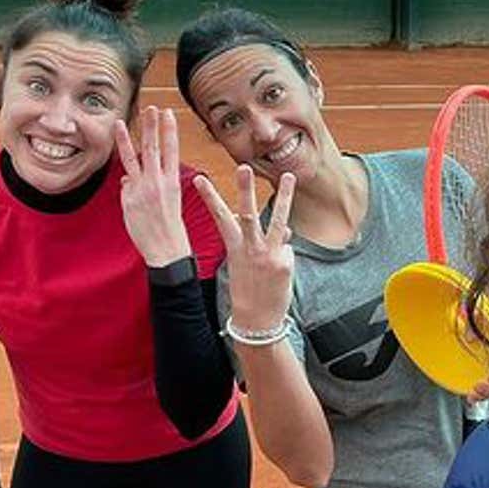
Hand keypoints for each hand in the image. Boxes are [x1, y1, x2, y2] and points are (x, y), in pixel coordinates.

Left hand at [115, 106, 192, 266]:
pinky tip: (128, 185)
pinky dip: (125, 182)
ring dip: (127, 139)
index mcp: (173, 181)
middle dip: (152, 126)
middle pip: (154, 148)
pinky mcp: (130, 199)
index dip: (168, 130)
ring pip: (134, 159)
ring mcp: (143, 189)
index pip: (171, 149)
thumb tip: (128, 178)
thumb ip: (148, 187)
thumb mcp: (169, 203)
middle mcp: (159, 182)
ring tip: (122, 122)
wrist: (167, 250)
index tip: (167, 114)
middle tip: (152, 107)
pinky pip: (124, 185)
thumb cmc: (170, 229)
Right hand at [194, 165, 295, 331]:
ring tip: (289, 175)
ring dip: (285, 197)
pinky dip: (284, 256)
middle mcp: (250, 249)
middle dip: (245, 189)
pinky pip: (286, 249)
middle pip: (248, 213)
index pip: (220, 217)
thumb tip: (283, 231)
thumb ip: (258, 242)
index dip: (209, 198)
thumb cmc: (248, 290)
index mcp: (234, 248)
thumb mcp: (244, 264)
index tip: (199, 179)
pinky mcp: (284, 262)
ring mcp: (268, 254)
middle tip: (243, 167)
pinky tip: (278, 273)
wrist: (256, 321)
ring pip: (278, 220)